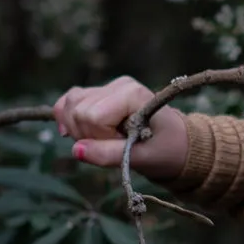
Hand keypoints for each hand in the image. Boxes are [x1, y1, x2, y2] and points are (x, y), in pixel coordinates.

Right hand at [52, 76, 187, 182]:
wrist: (176, 144)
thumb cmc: (165, 150)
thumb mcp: (142, 158)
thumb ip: (109, 155)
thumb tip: (76, 150)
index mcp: (133, 94)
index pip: (92, 116)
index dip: (99, 138)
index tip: (122, 145)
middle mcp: (120, 85)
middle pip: (76, 110)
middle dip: (88, 135)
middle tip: (114, 144)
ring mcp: (108, 87)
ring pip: (68, 104)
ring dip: (78, 129)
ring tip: (103, 140)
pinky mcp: (99, 94)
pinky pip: (68, 101)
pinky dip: (67, 118)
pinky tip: (74, 132)